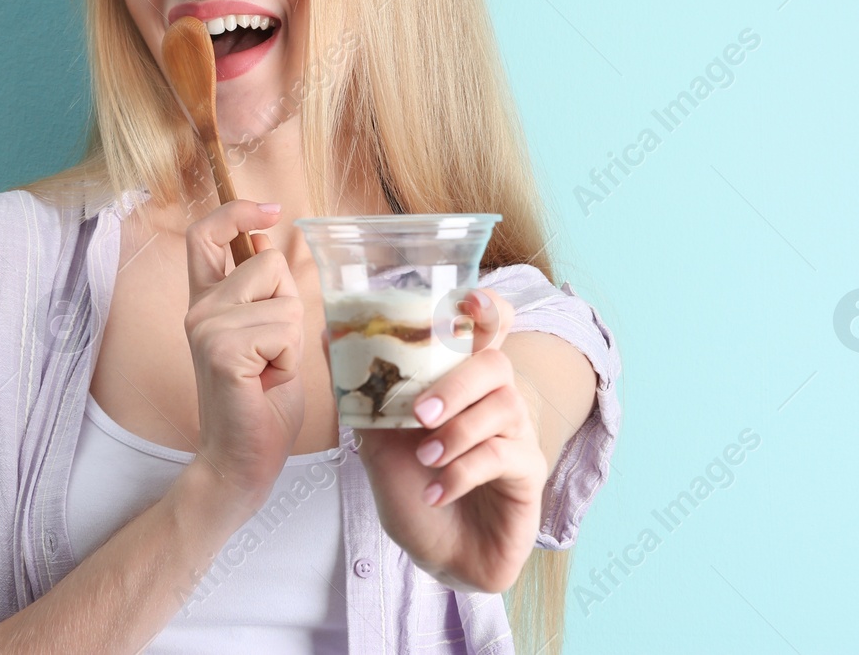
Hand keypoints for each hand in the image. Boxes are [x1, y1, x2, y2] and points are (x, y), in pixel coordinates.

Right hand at [185, 199, 305, 511]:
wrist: (241, 461)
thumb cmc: (261, 404)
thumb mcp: (269, 335)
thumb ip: (265, 293)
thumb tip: (268, 241)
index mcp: (206, 302)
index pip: (204, 235)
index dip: (236, 212)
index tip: (270, 209)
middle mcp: (198, 310)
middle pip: (267, 262)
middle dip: (289, 305)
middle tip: (273, 354)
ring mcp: (206, 328)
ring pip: (282, 300)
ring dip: (291, 340)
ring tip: (269, 372)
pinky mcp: (222, 351)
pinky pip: (283, 329)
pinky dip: (289, 359)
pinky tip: (266, 383)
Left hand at [326, 286, 547, 592]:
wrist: (438, 556)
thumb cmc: (414, 491)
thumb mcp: (378, 440)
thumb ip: (364, 392)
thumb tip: (329, 336)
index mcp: (465, 384)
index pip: (490, 330)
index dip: (487, 308)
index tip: (468, 301)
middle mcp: (498, 401)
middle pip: (496, 363)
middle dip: (455, 383)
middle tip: (419, 413)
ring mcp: (519, 437)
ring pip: (504, 406)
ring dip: (457, 431)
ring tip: (424, 458)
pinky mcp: (528, 475)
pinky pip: (504, 456)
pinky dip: (461, 473)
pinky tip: (436, 493)